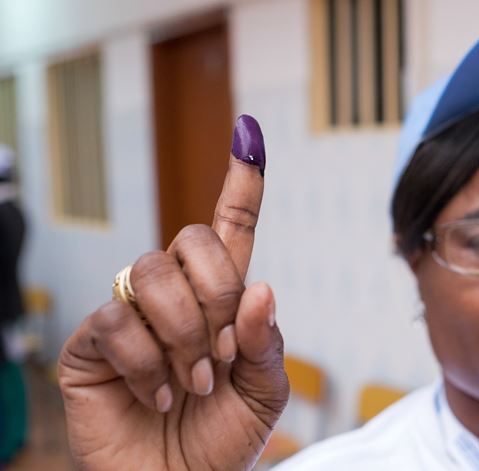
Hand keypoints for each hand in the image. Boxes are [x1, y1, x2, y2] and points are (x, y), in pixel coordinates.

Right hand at [58, 115, 288, 470]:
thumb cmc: (222, 439)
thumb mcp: (264, 393)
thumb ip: (267, 341)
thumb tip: (260, 287)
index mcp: (224, 299)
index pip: (231, 228)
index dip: (241, 181)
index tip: (249, 132)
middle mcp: (176, 295)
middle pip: (191, 241)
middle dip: (217, 297)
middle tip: (221, 356)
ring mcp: (132, 314)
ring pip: (151, 274)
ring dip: (183, 335)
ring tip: (192, 383)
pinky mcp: (93, 342)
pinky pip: (116, 321)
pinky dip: (147, 365)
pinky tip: (157, 396)